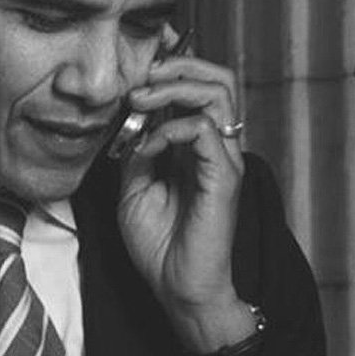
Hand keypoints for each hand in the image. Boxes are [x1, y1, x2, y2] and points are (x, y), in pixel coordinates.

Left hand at [116, 42, 252, 353]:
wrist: (178, 288)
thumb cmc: (160, 246)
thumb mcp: (133, 189)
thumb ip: (136, 152)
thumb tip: (130, 120)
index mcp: (197, 146)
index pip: (197, 87)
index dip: (171, 68)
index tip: (136, 70)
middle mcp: (217, 147)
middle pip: (216, 78)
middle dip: (175, 67)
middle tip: (139, 81)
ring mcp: (224, 160)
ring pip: (218, 92)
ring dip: (174, 88)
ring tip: (141, 101)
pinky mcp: (224, 178)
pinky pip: (207, 131)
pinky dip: (172, 129)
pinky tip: (148, 147)